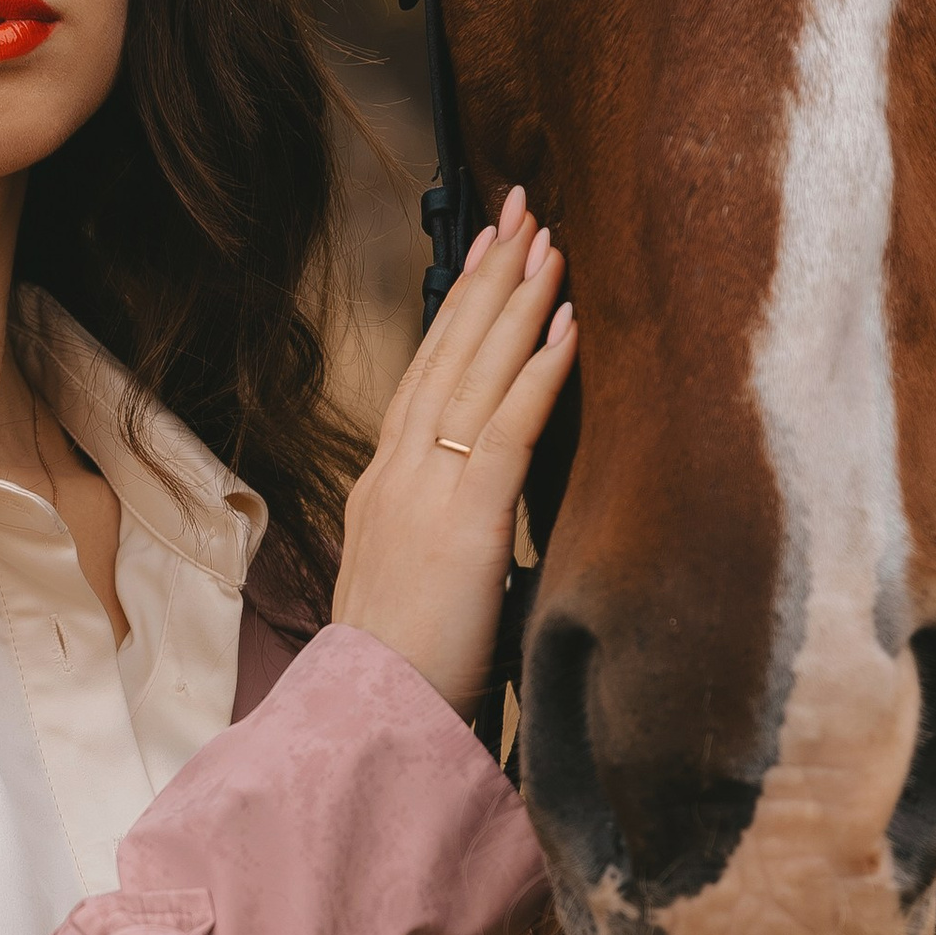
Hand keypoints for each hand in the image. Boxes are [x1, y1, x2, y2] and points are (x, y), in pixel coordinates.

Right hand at [330, 188, 575, 717]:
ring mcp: (425, 494)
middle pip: (448, 355)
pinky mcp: (464, 525)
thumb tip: (486, 521)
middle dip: (488, 278)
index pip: (426, 377)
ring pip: (475, 375)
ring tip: (548, 243)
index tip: (485, 254)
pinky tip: (565, 325)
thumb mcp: (419, 587)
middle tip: (519, 211)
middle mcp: (397, 475)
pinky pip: (506, 432)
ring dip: (516, 303)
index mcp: (385, 488)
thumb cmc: (402, 674)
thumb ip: (448, 539)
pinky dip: (538, 373)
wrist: (370, 723)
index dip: (459, 312)